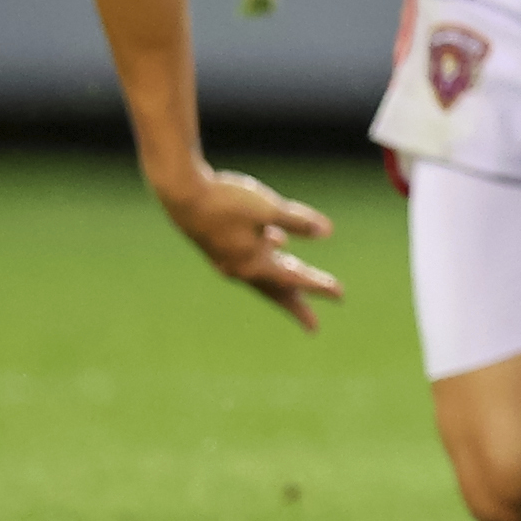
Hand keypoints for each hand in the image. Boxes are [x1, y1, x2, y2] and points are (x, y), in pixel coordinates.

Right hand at [157, 166, 342, 331]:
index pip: (294, 279)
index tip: (339, 295)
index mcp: (253, 264)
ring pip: (262, 275)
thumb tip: (327, 233)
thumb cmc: (226, 200)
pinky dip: (267, 254)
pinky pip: (250, 256)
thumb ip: (298, 221)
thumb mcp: (268, 208)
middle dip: (296, 306)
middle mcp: (239, 269)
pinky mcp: (219, 246)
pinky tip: (276, 242)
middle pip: (275, 292)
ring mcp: (227, 260)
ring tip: (298, 291)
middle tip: (313, 327)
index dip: (318, 285)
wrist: (182, 193)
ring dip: (283, 281)